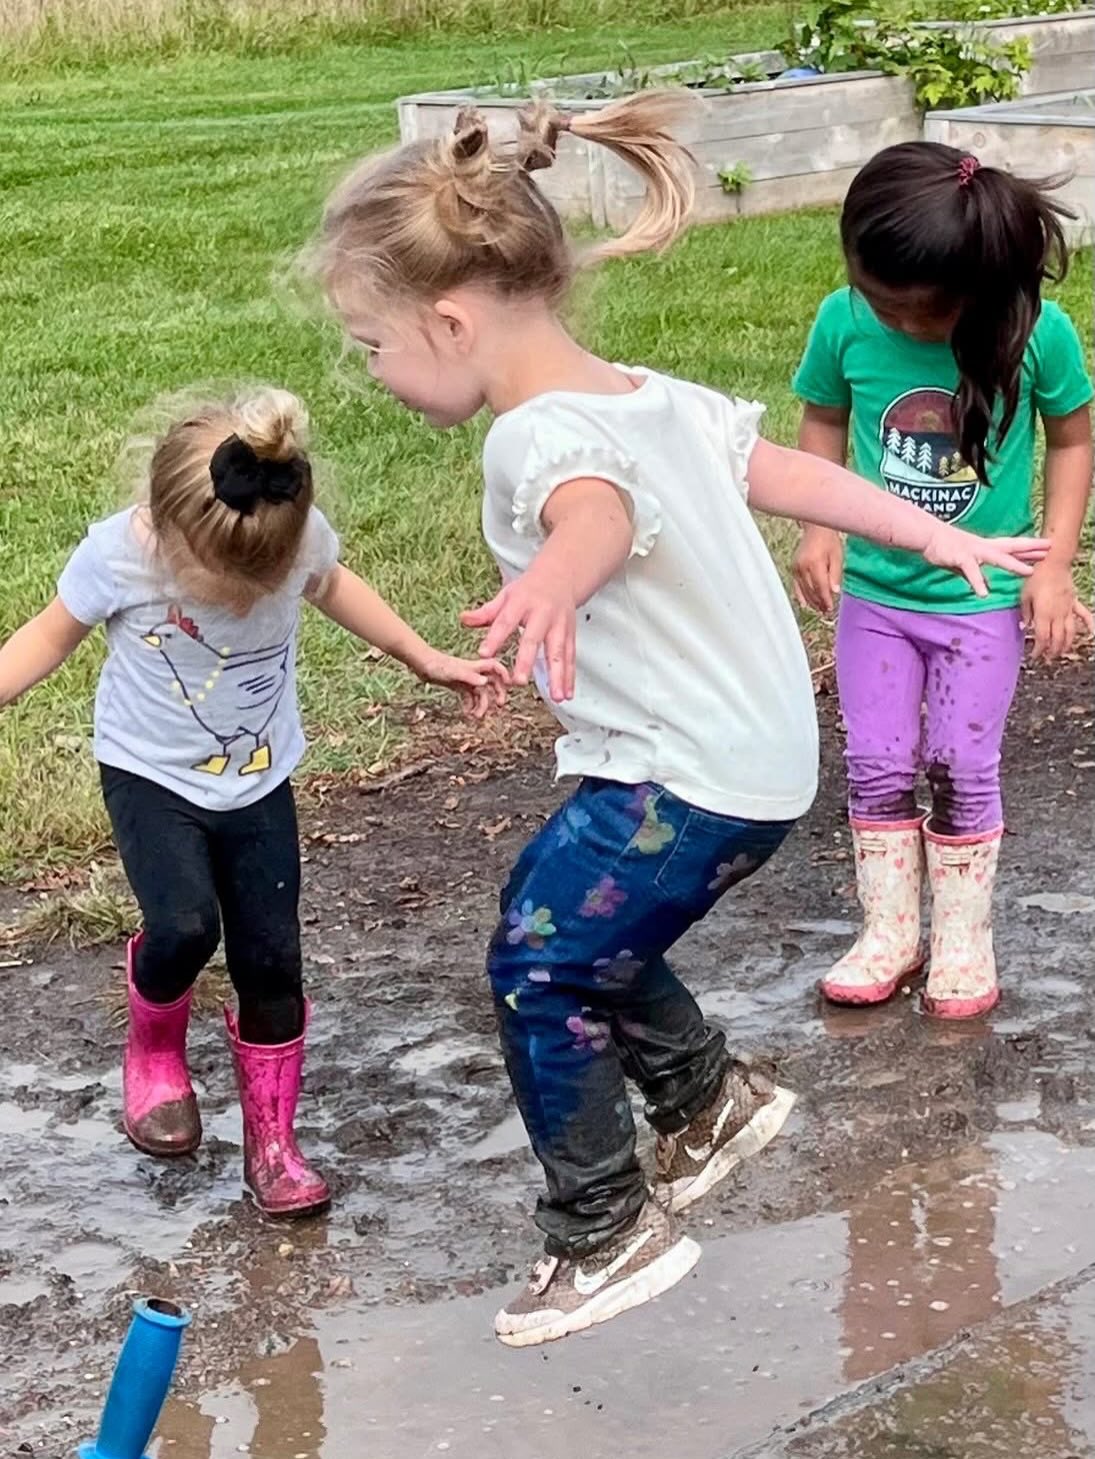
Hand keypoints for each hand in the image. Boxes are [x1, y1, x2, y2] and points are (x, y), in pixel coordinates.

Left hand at [416, 650, 508, 719]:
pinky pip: (469, 697)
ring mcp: (466, 680)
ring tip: (476, 717)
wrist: (422, 665)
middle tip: (499, 706)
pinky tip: (466, 713)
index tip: (509, 686)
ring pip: (481, 693)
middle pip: (492, 682)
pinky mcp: (458, 686)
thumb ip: (469, 677)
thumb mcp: (452, 672)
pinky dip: (470, 705)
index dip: (504, 674)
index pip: (495, 667)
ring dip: (482, 705)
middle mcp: (473, 673)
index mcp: (475, 667)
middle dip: (497, 694)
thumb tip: (485, 683)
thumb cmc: (436, 665)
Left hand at [461, 567, 575, 702]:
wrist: (561, 576)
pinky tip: (567, 694)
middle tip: (519, 681)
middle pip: (534, 640)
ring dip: (558, 676)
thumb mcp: (506, 595)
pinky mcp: (570, 635)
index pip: (505, 621)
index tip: (484, 653)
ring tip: (556, 697)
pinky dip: (570, 677)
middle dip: (527, 661)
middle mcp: (543, 615)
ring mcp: (559, 626)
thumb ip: (486, 612)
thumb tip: (463, 620)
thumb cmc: (528, 590)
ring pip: (559, 653)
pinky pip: (570, 658)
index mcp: (522, 603)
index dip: (495, 637)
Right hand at [792, 528, 842, 613]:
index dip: (826, 599)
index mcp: (815, 563)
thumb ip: (835, 574)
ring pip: (804, 590)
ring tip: (819, 609)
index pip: (821, 587)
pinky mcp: (793, 568)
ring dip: (811, 602)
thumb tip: (835, 591)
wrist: (815, 530)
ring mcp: (796, 568)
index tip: (830, 608)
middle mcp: (803, 567)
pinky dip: (800, 596)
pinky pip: (796, 586)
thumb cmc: (829, 541)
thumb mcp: (837, 556)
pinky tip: (805, 604)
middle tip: (826, 611)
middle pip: (811, 590)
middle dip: (819, 602)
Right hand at [921, 526, 1050, 596]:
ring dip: (1014, 564)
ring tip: (1030, 572)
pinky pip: (971, 572)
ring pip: (998, 558)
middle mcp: (983, 546)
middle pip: (1011, 547)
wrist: (926, 535)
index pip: (1011, 547)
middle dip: (1031, 548)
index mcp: (984, 547)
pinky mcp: (960, 557)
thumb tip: (980, 586)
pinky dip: (978, 582)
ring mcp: (973, 550)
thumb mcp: (961, 562)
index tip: (1045, 548)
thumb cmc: (942, 547)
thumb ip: (972, 573)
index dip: (1028, 548)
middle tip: (1050, 548)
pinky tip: (984, 593)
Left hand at [1021, 559, 1093, 660]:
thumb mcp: (1024, 596)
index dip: (1039, 650)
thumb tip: (1025, 627)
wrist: (1053, 563)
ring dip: (1066, 644)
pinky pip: (1084, 615)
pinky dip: (1090, 625)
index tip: (1035, 656)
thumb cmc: (1036, 578)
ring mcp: (1068, 609)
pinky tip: (1093, 634)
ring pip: (1070, 632)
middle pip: (1057, 639)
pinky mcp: (1074, 602)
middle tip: (1048, 658)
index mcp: (1044, 615)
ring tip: (1061, 652)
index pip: (1043, 638)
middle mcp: (1058, 615)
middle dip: (1052, 651)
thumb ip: (1025, 613)